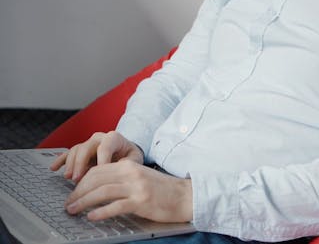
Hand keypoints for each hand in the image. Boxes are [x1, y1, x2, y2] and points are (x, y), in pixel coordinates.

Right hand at [50, 131, 143, 182]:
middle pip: (86, 147)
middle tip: (77, 178)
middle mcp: (99, 138)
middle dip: (81, 164)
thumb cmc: (130, 157)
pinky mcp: (81, 150)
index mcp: (114, 138)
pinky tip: (54, 168)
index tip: (100, 174)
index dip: (101, 161)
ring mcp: (88, 143)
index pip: (105, 147)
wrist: (127, 152)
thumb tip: (117, 171)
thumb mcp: (135, 160)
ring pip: (76, 150)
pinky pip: (68, 153)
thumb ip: (128, 164)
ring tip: (68, 177)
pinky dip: (60, 160)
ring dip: (70, 164)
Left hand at [64, 160, 192, 222]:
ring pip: (102, 191)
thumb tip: (99, 188)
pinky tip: (92, 217)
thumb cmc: (164, 190)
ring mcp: (136, 187)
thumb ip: (123, 178)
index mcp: (129, 166)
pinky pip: (116, 206)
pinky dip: (101, 212)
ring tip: (73, 210)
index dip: (81, 182)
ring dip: (83, 201)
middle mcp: (131, 174)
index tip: (73, 193)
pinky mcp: (141, 201)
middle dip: (77, 192)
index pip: (97, 170)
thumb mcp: (141, 177)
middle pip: (96, 179)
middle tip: (68, 203)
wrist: (185, 196)